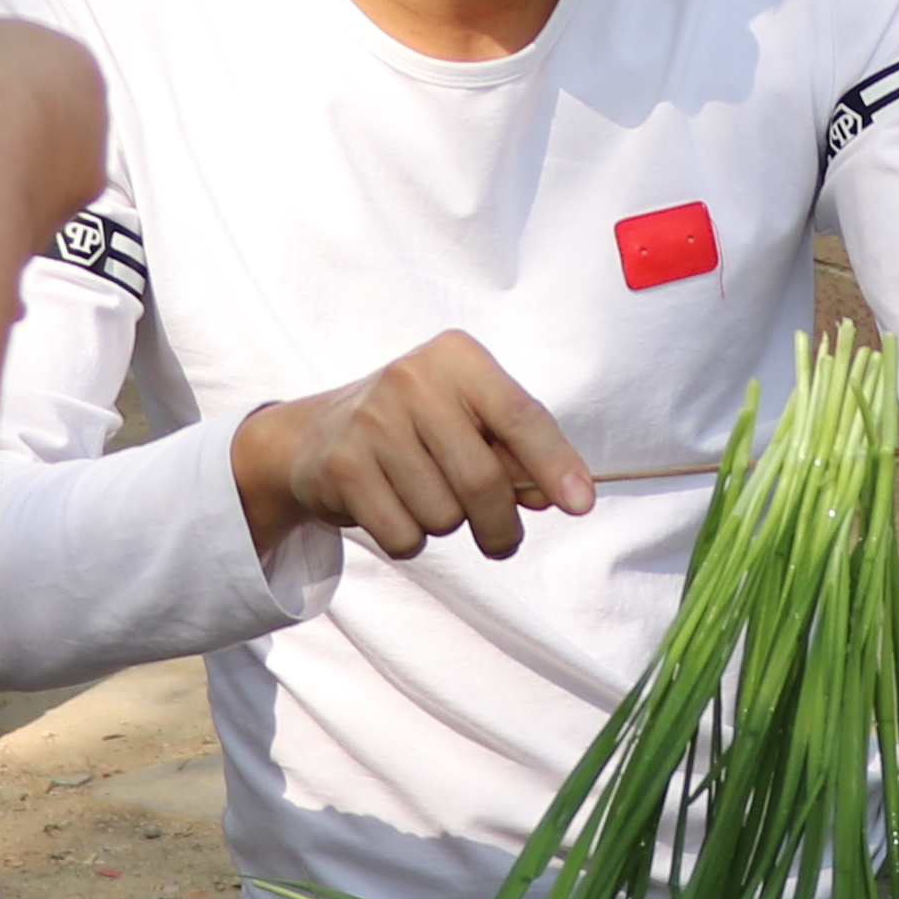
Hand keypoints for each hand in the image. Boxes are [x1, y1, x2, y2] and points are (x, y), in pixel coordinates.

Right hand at [237, 332, 590, 563]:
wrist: (316, 435)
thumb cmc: (417, 428)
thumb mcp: (468, 420)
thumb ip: (516, 453)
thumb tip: (556, 494)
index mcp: (457, 358)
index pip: (520, 415)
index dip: (555, 463)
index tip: (582, 503)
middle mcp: (413, 379)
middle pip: (482, 480)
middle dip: (501, 526)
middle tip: (501, 540)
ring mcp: (372, 421)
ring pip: (443, 515)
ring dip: (446, 526)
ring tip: (425, 498)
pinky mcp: (343, 465)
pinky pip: (403, 535)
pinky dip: (409, 539)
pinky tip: (394, 508)